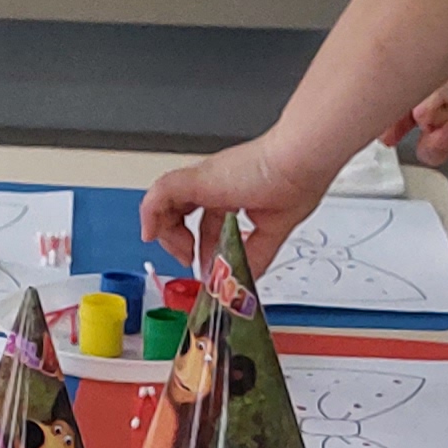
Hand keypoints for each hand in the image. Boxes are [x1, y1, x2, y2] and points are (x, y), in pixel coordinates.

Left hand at [140, 131, 335, 269]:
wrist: (297, 164)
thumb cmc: (294, 184)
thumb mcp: (271, 234)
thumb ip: (254, 259)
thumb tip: (243, 283)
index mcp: (234, 192)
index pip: (207, 220)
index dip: (203, 247)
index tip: (210, 268)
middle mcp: (216, 184)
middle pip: (181, 212)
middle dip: (180, 242)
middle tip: (189, 260)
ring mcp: (204, 181)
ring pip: (166, 204)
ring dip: (167, 233)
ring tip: (180, 252)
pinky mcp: (196, 180)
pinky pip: (159, 195)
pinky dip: (150, 215)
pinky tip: (150, 233)